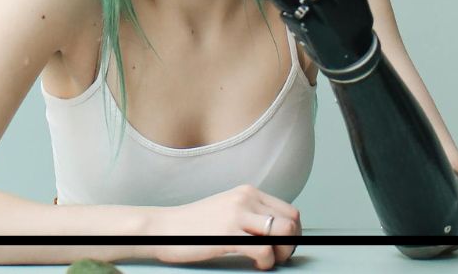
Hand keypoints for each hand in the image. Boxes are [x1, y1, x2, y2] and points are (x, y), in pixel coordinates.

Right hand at [146, 184, 300, 270]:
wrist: (163, 228)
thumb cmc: (194, 225)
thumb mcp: (227, 209)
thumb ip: (250, 214)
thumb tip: (277, 232)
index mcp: (248, 192)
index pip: (289, 211)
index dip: (293, 234)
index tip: (283, 247)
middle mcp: (245, 198)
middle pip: (291, 222)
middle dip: (292, 244)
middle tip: (279, 257)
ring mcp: (237, 214)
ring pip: (283, 233)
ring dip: (282, 253)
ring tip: (268, 261)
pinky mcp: (228, 234)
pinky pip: (264, 250)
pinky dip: (267, 262)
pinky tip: (256, 264)